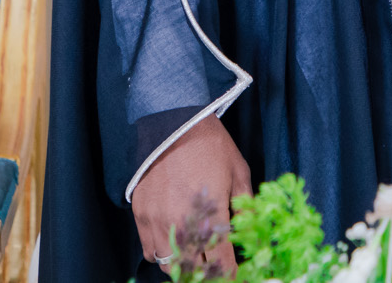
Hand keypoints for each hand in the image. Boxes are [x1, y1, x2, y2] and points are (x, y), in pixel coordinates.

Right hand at [132, 116, 250, 275]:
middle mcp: (183, 225)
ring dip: (183, 266)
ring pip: (168, 265)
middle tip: (214, 268)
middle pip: (193, 269)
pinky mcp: (142, 216)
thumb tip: (249, 230)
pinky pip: (149, 250)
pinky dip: (161, 254)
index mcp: (212, 216)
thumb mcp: (239, 172)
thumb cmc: (211, 145)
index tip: (234, 275)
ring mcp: (159, 223)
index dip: (230, 274)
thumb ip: (245, 206)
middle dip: (205, 272)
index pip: (222, 262)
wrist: (174, 123)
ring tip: (195, 259)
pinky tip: (174, 245)